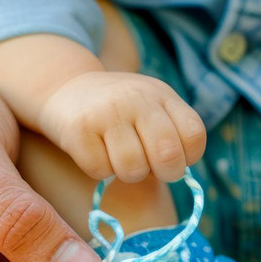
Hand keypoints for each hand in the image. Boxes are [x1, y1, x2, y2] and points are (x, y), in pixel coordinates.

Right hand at [35, 71, 206, 183]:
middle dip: (163, 173)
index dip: (188, 157)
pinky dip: (99, 169)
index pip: (194, 135)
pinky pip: (100, 170)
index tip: (173, 156)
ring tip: (119, 157)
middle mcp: (137, 98)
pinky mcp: (78, 129)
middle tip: (149, 166)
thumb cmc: (119, 111)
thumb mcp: (152, 108)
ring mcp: (106, 112)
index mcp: (162, 94)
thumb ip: (172, 134)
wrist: (66, 88)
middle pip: (168, 156)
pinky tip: (95, 150)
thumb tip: (178, 172)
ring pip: (133, 169)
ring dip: (128, 173)